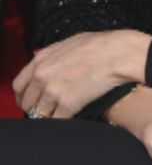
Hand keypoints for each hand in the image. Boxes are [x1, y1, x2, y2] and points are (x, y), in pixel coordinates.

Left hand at [13, 29, 150, 117]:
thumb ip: (52, 56)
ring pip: (40, 114)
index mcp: (41, 60)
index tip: (30, 100)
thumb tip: (45, 65)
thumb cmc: (101, 45)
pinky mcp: (68, 105)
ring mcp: (54, 91)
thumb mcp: (69, 43)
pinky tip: (71, 114)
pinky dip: (62, 120)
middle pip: (27, 103)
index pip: (19, 86)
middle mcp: (43, 76)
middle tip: (48, 108)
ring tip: (63, 110)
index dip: (24, 96)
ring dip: (50, 115)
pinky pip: (56, 121)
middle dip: (36, 107)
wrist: (120, 54)